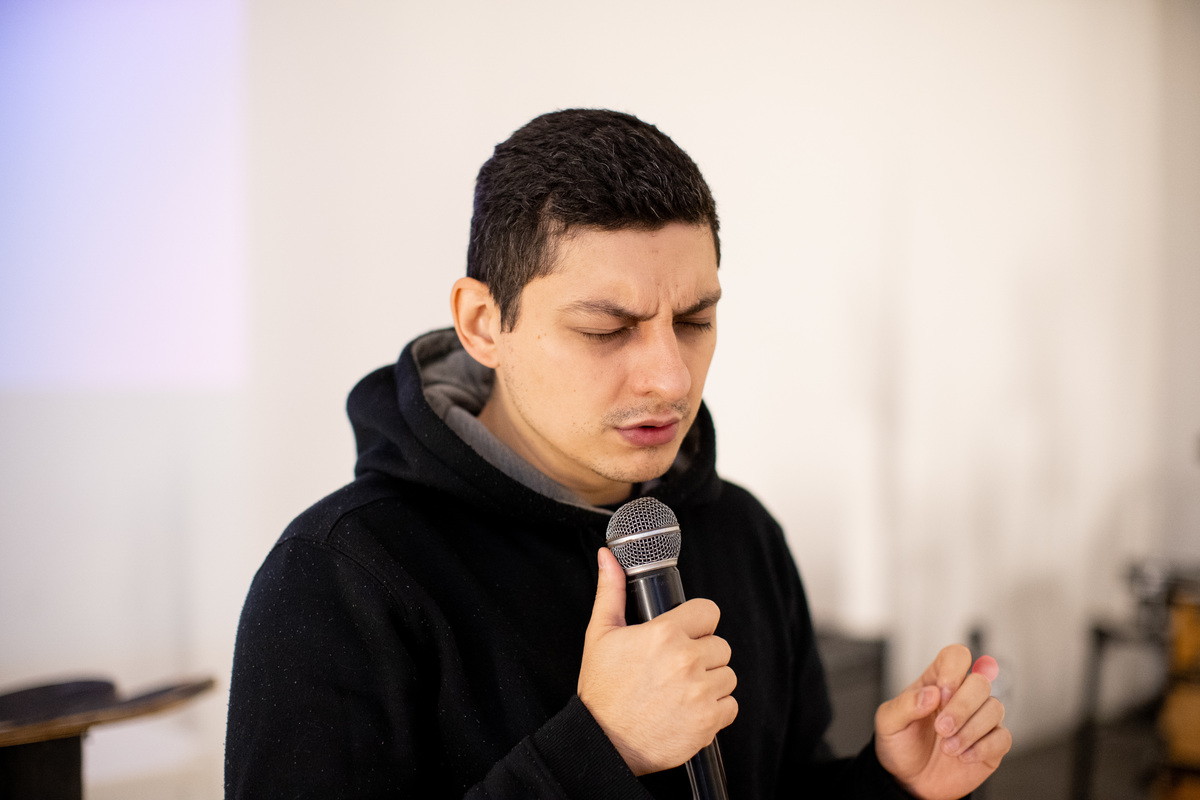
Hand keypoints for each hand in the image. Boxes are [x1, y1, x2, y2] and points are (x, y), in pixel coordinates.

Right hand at [577, 547, 737, 775]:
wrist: (603, 743)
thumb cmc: (602, 690)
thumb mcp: (601, 634)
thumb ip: (611, 591)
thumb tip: (608, 557)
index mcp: (664, 634)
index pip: (709, 612)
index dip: (697, 623)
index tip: (685, 636)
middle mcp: (687, 660)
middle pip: (720, 645)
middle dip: (702, 656)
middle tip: (676, 670)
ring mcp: (700, 692)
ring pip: (728, 675)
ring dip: (711, 683)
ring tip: (681, 691)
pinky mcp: (709, 722)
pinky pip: (731, 706)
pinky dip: (715, 710)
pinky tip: (690, 710)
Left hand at [874, 644, 1010, 799]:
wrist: (909, 780)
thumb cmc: (900, 744)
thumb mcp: (889, 722)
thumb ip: (905, 704)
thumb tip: (931, 693)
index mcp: (936, 682)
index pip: (957, 656)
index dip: (953, 670)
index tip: (940, 694)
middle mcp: (962, 697)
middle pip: (980, 682)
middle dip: (961, 707)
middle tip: (941, 728)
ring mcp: (979, 720)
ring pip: (995, 708)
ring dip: (970, 730)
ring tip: (947, 748)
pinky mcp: (991, 745)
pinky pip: (1003, 737)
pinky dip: (983, 748)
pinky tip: (963, 756)